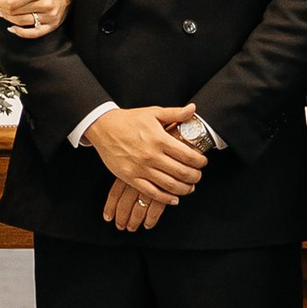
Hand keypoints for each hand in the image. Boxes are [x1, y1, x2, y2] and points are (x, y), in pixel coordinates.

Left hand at [0, 0, 69, 39]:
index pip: (11, 1)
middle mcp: (45, 4)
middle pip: (14, 12)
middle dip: (2, 9)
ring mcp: (49, 17)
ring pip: (21, 22)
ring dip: (7, 19)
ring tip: (3, 13)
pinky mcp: (51, 26)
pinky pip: (32, 34)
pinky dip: (19, 32)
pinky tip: (12, 27)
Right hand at [88, 104, 207, 209]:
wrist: (103, 127)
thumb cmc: (129, 119)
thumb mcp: (153, 112)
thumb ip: (175, 113)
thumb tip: (193, 109)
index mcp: (160, 139)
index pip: (188, 156)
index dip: (200, 162)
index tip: (203, 162)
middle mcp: (151, 155)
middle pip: (182, 173)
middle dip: (195, 177)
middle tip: (198, 176)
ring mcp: (140, 168)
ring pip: (169, 185)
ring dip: (184, 189)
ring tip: (190, 187)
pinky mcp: (130, 177)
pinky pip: (151, 193)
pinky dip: (166, 198)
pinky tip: (174, 199)